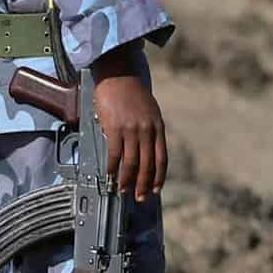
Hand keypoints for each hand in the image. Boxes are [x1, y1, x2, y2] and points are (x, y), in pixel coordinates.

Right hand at [92, 58, 168, 200]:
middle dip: (144, 184)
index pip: (161, 158)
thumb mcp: (150, 111)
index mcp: (158, 128)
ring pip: (131, 162)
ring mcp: (132, 130)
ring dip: (127, 179)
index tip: (155, 190)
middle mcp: (147, 131)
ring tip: (123, 190)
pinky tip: (110, 174)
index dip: (158, 177)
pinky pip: (115, 153)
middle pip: (147, 164)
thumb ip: (150, 130)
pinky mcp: (115, 128)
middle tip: (140, 197)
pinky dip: (112, 167)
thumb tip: (146, 149)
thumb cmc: (133, 93)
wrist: (119, 75)